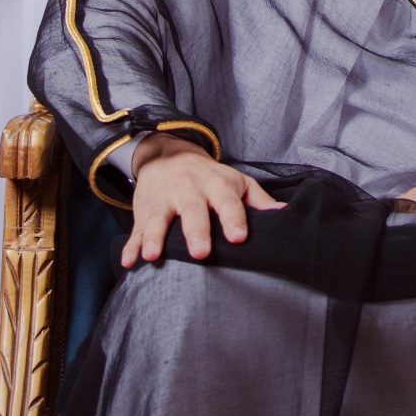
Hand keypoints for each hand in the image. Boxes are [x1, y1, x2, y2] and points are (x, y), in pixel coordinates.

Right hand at [122, 134, 283, 266]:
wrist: (167, 155)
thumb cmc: (209, 177)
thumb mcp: (236, 182)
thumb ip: (259, 200)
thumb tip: (286, 216)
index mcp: (216, 184)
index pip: (227, 202)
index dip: (234, 219)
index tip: (239, 238)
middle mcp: (189, 190)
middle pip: (192, 210)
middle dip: (196, 231)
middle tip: (201, 253)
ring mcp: (164, 200)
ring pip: (159, 218)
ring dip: (155, 237)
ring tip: (153, 255)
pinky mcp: (144, 211)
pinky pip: (136, 229)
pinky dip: (131, 245)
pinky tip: (129, 261)